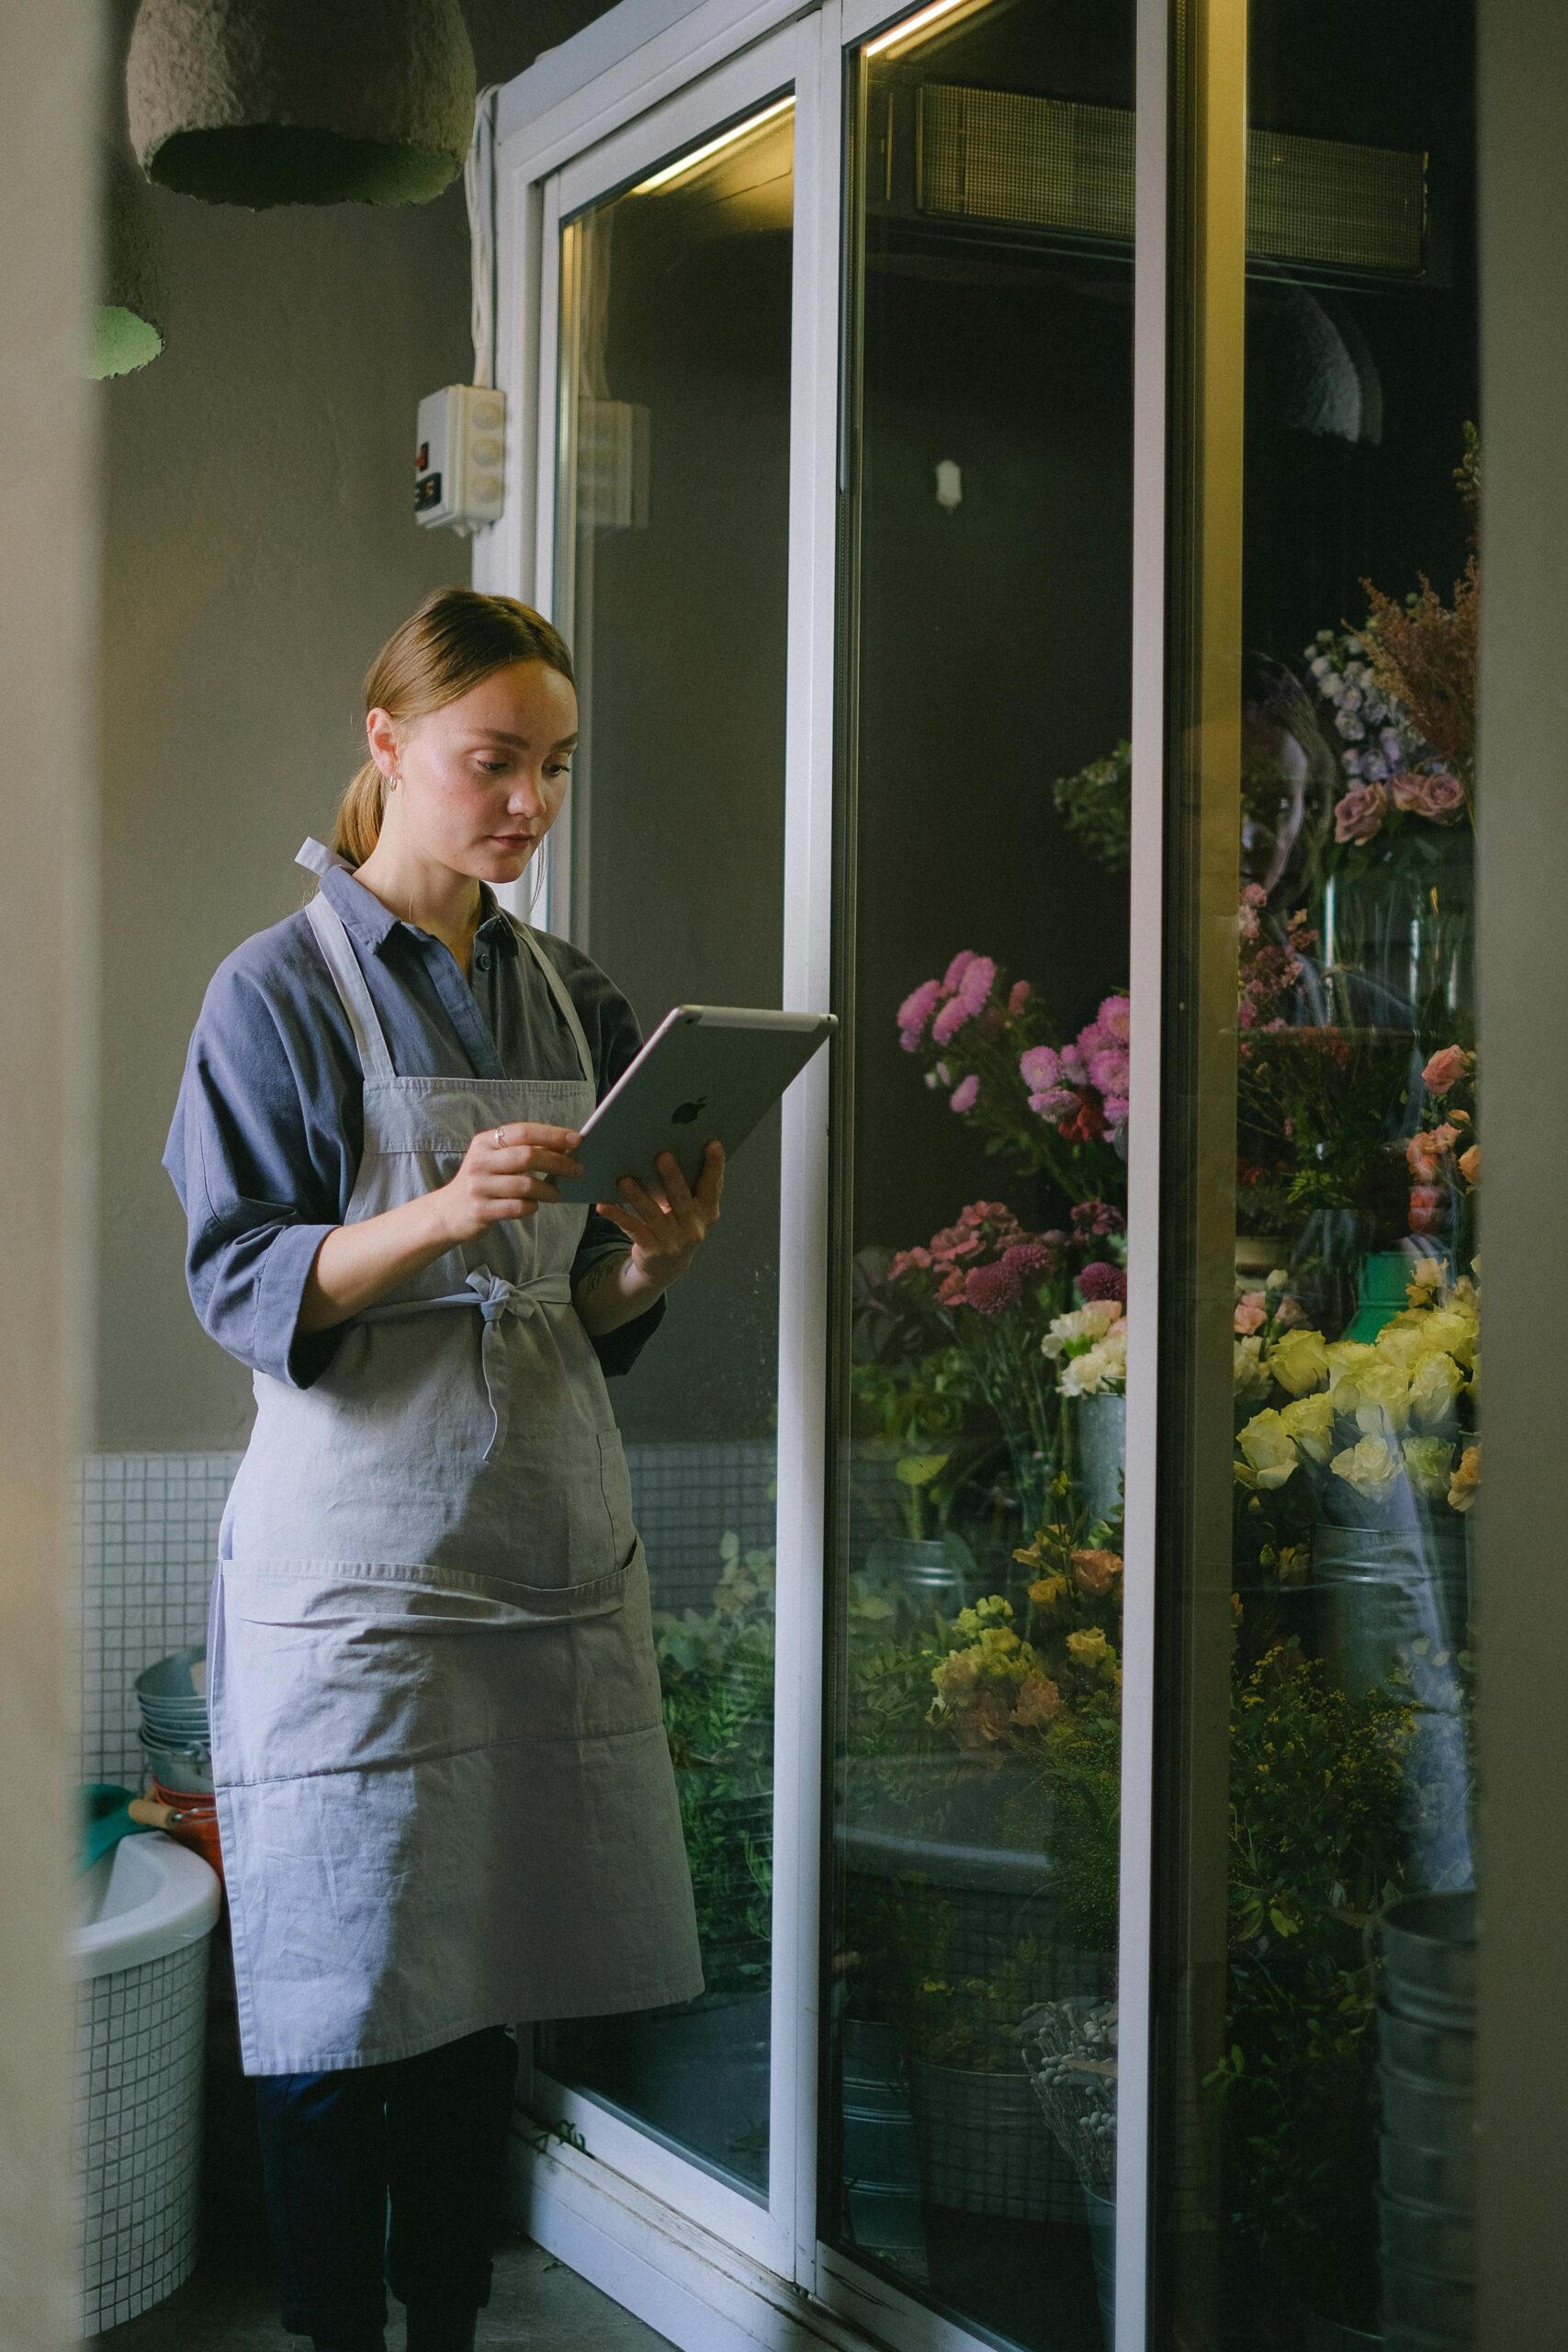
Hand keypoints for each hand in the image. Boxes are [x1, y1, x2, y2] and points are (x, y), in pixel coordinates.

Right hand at [437, 1122, 583, 1245]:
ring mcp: (479, 1186)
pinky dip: (532, 1206)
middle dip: (557, 1162)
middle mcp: (480, 1161)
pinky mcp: (481, 1210)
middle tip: (577, 1169)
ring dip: (548, 1189)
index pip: (523, 1132)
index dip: (552, 1135)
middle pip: (527, 1156)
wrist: (448, 1212)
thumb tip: (564, 1149)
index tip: (576, 1140)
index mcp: (485, 1142)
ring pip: (524, 1185)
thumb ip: (521, 1151)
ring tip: (557, 1194)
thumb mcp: (493, 1159)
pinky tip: (535, 1206)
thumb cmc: (483, 1182)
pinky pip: (516, 1207)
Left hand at [594, 1141, 723, 1280]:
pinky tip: (603, 1205)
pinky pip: (632, 1228)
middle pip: (681, 1198)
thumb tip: (685, 1146)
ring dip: (638, 1196)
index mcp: (708, 1212)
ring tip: (624, 1180)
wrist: (667, 1267)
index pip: (712, 1186)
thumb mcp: (695, 1211)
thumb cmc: (680, 1225)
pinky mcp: (651, 1249)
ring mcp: (672, 1240)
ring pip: (652, 1214)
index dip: (714, 1166)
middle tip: (663, 1155)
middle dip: (672, 1177)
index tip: (713, 1144)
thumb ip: (695, 1186)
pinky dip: (617, 1216)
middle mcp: (693, 1227)